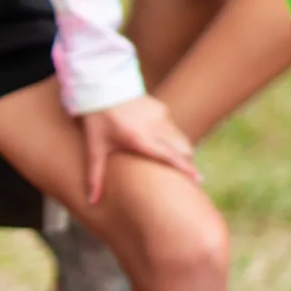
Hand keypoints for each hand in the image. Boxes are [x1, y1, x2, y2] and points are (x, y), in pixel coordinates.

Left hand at [81, 95, 199, 204]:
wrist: (101, 89)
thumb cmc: (97, 122)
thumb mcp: (94, 149)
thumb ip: (94, 177)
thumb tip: (91, 201)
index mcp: (139, 139)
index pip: (169, 156)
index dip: (186, 168)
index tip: (199, 180)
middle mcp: (154, 127)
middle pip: (182, 148)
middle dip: (186, 161)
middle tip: (187, 174)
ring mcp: (160, 115)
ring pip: (180, 138)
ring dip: (179, 149)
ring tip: (174, 159)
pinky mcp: (161, 107)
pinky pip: (171, 126)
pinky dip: (169, 136)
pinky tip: (157, 139)